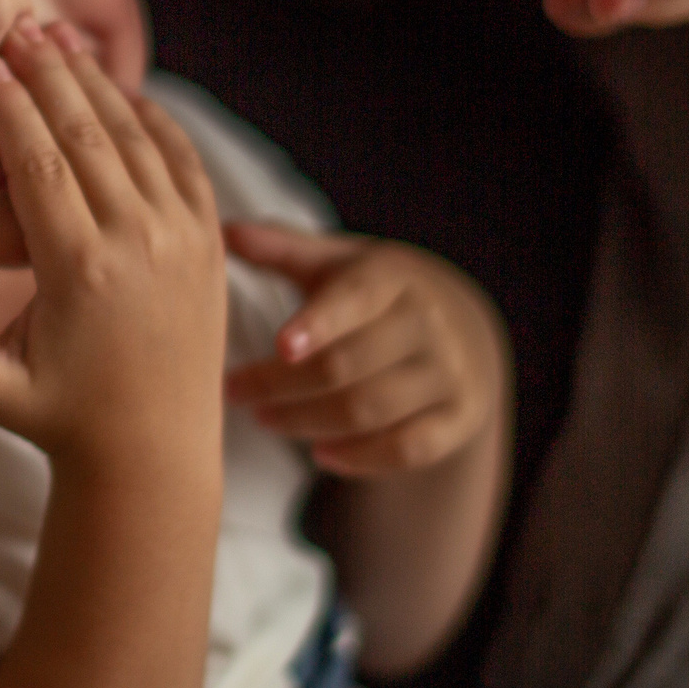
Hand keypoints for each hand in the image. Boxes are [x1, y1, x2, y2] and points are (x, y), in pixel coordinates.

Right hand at [0, 20, 228, 470]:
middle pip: (87, 136)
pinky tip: (120, 89)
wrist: (154, 452)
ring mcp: (184, 239)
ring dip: (97, 83)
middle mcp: (139, 245)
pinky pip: (181, 160)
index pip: (40, 168)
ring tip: (58, 41)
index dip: (11, 111)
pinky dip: (152, 117)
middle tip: (17, 29)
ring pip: (136, 137)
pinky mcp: (210, 242)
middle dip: (49, 76)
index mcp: (80, 273)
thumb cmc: (60, 418)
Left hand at [222, 222, 504, 476]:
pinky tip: (321, 453)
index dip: (318, 323)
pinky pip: (408, 449)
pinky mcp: (460, 418)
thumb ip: (283, 247)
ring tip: (263, 418)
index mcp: (393, 278)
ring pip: (371, 410)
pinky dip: (361, 458)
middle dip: (282, 384)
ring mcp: (449, 374)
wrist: (465, 329)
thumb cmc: (376, 292)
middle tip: (232, 392)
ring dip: (306, 421)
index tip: (280, 345)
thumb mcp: (339, 262)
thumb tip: (224, 229)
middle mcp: (428, 324)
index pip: (354, 299)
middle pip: (347, 365)